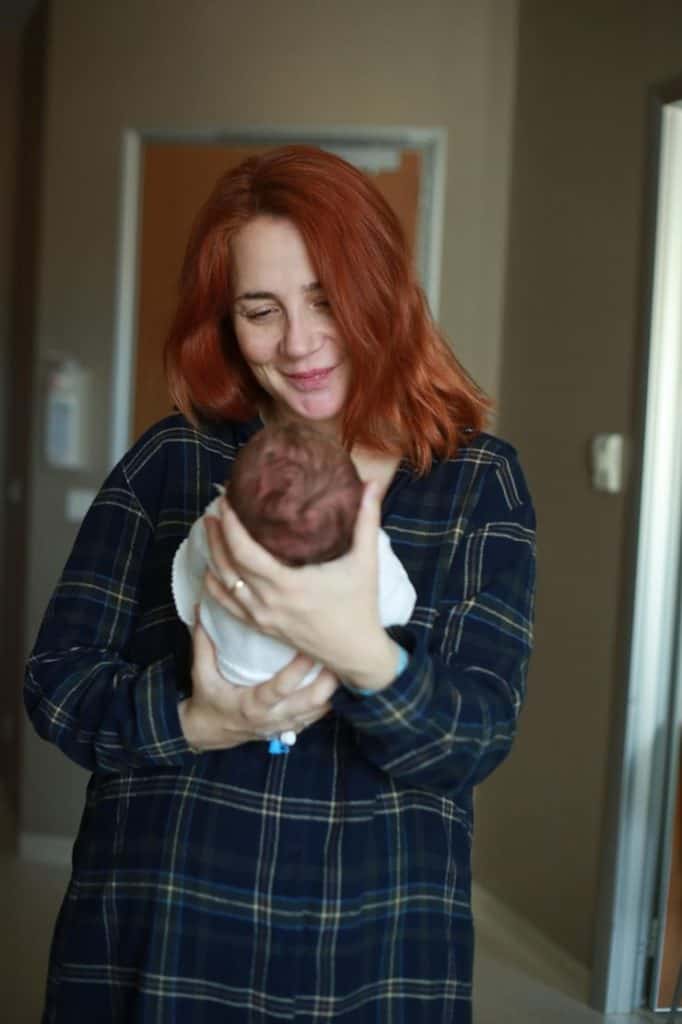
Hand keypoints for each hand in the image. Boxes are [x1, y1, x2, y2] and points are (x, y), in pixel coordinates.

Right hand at [179, 617, 338, 751]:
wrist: (210, 732)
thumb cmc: (208, 699)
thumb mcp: (201, 673)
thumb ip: (203, 642)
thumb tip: (201, 607)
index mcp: (251, 704)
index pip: (280, 688)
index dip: (299, 670)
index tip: (312, 648)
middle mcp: (272, 717)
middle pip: (310, 702)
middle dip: (328, 682)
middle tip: (340, 655)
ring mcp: (284, 725)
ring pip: (319, 711)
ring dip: (334, 690)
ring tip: (345, 663)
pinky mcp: (292, 727)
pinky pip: (318, 717)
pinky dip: (330, 700)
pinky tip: (339, 681)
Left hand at [203, 481, 400, 690]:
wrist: (356, 653)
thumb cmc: (361, 606)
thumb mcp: (366, 561)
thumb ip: (368, 520)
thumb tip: (371, 483)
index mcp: (289, 585)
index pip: (245, 552)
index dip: (231, 526)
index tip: (226, 503)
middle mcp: (269, 602)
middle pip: (228, 565)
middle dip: (217, 535)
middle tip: (214, 508)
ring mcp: (262, 618)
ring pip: (223, 585)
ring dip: (213, 557)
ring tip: (210, 531)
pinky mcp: (262, 628)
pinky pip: (228, 607)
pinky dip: (215, 587)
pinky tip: (210, 570)